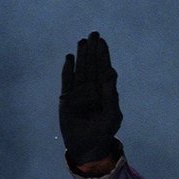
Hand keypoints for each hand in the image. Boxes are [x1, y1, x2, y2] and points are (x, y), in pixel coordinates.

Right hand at [59, 32, 122, 167]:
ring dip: (82, 55)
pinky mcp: (67, 98)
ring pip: (81, 69)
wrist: (87, 145)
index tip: (102, 42)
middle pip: (93, 65)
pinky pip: (67, 80)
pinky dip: (68, 69)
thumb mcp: (112, 114)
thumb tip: (111, 74)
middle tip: (94, 34)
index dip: (104, 55)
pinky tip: (70, 58)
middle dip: (94, 50)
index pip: (104, 68)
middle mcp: (93, 89)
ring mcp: (79, 92)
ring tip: (82, 41)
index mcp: (105, 91)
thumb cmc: (103, 131)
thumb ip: (111, 95)